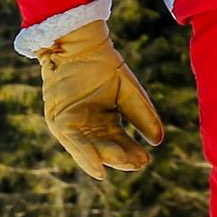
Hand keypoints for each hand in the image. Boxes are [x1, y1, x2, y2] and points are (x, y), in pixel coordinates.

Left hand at [34, 20, 165, 180]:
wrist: (79, 46)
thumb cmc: (103, 65)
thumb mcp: (129, 93)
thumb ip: (142, 116)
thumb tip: (158, 141)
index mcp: (105, 120)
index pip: (120, 141)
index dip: (131, 151)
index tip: (146, 159)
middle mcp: (87, 126)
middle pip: (105, 147)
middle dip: (121, 157)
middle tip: (138, 163)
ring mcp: (72, 125)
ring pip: (90, 148)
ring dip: (106, 159)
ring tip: (125, 164)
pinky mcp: (58, 121)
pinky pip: (73, 142)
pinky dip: (85, 156)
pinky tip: (99, 169)